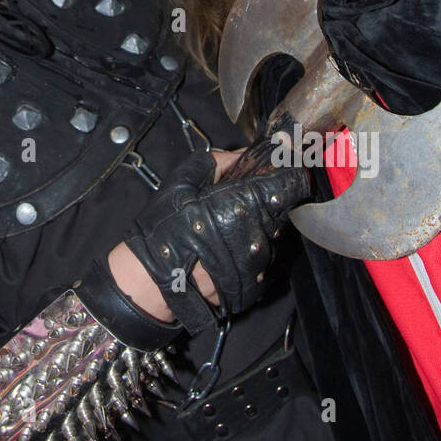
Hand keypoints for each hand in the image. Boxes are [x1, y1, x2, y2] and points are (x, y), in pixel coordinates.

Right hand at [113, 147, 310, 333]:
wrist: (151, 281)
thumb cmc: (164, 230)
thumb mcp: (181, 182)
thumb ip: (216, 162)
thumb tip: (240, 154)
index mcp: (242, 205)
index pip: (287, 186)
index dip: (289, 177)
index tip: (286, 173)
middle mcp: (257, 235)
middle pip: (280, 212)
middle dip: (267, 204)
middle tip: (240, 203)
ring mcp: (258, 264)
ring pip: (272, 238)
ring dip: (256, 231)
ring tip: (226, 231)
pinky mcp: (255, 286)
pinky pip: (262, 264)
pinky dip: (249, 255)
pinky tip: (225, 253)